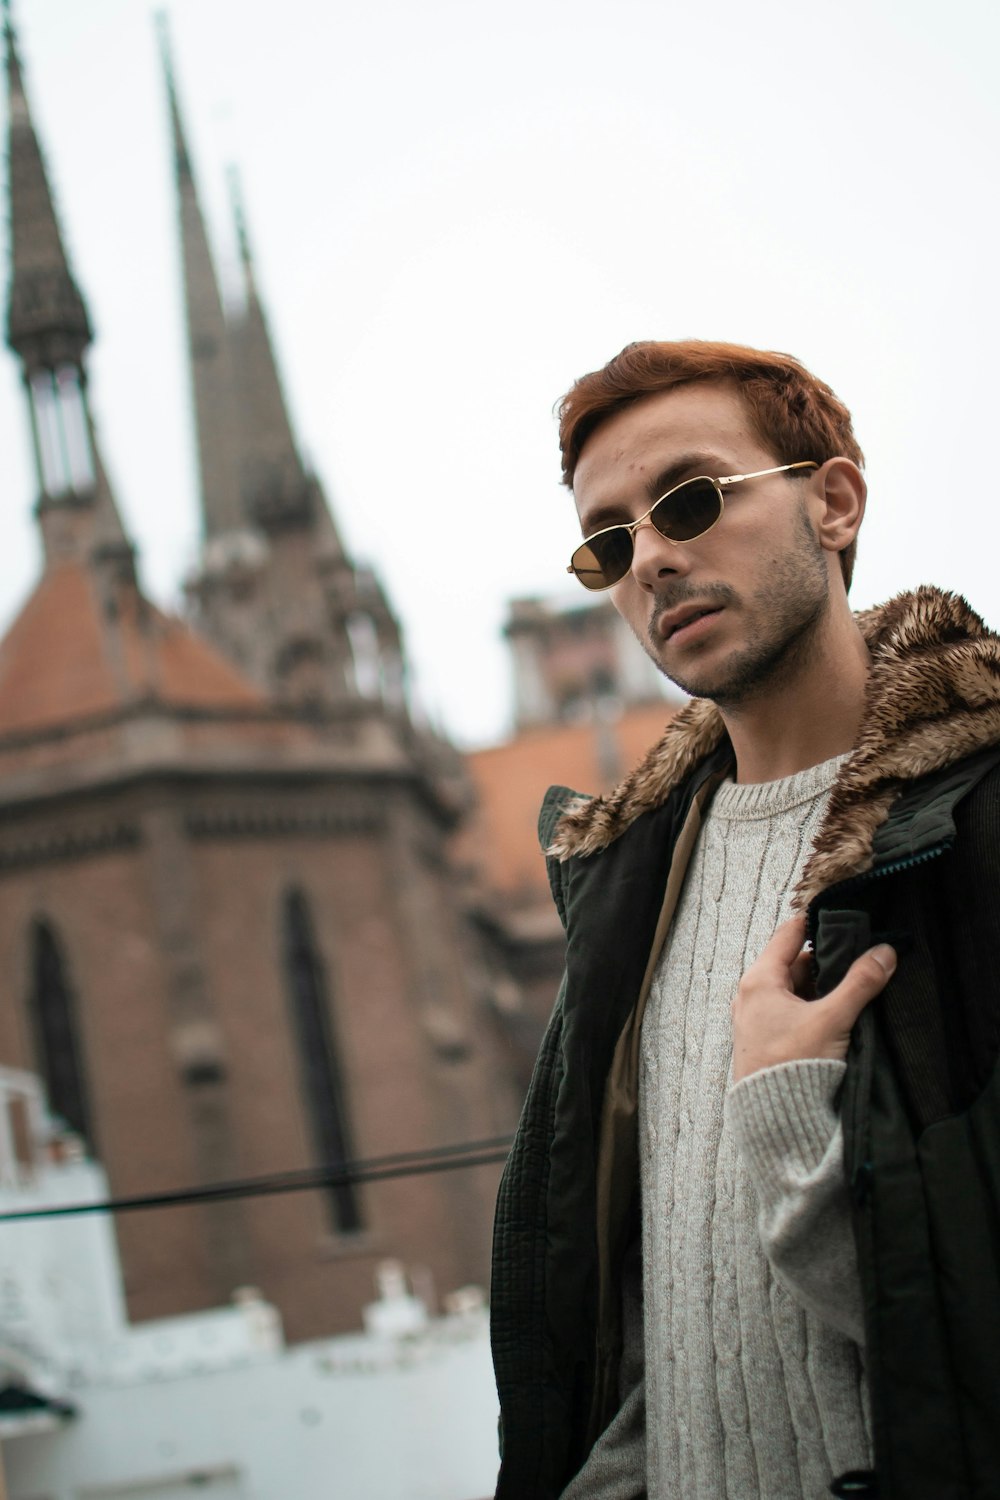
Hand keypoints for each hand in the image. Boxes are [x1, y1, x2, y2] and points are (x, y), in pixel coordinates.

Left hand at [731, 914, 895, 1082]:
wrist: (775, 1121)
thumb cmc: (793, 1065)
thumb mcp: (832, 1019)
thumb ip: (860, 983)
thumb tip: (885, 953)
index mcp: (759, 980)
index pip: (789, 935)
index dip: (816, 924)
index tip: (844, 920)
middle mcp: (752, 995)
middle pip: (793, 963)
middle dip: (826, 960)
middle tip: (858, 956)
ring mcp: (756, 1018)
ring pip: (794, 988)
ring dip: (821, 986)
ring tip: (853, 985)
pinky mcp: (765, 1039)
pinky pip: (791, 1010)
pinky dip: (813, 1006)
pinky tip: (837, 1014)